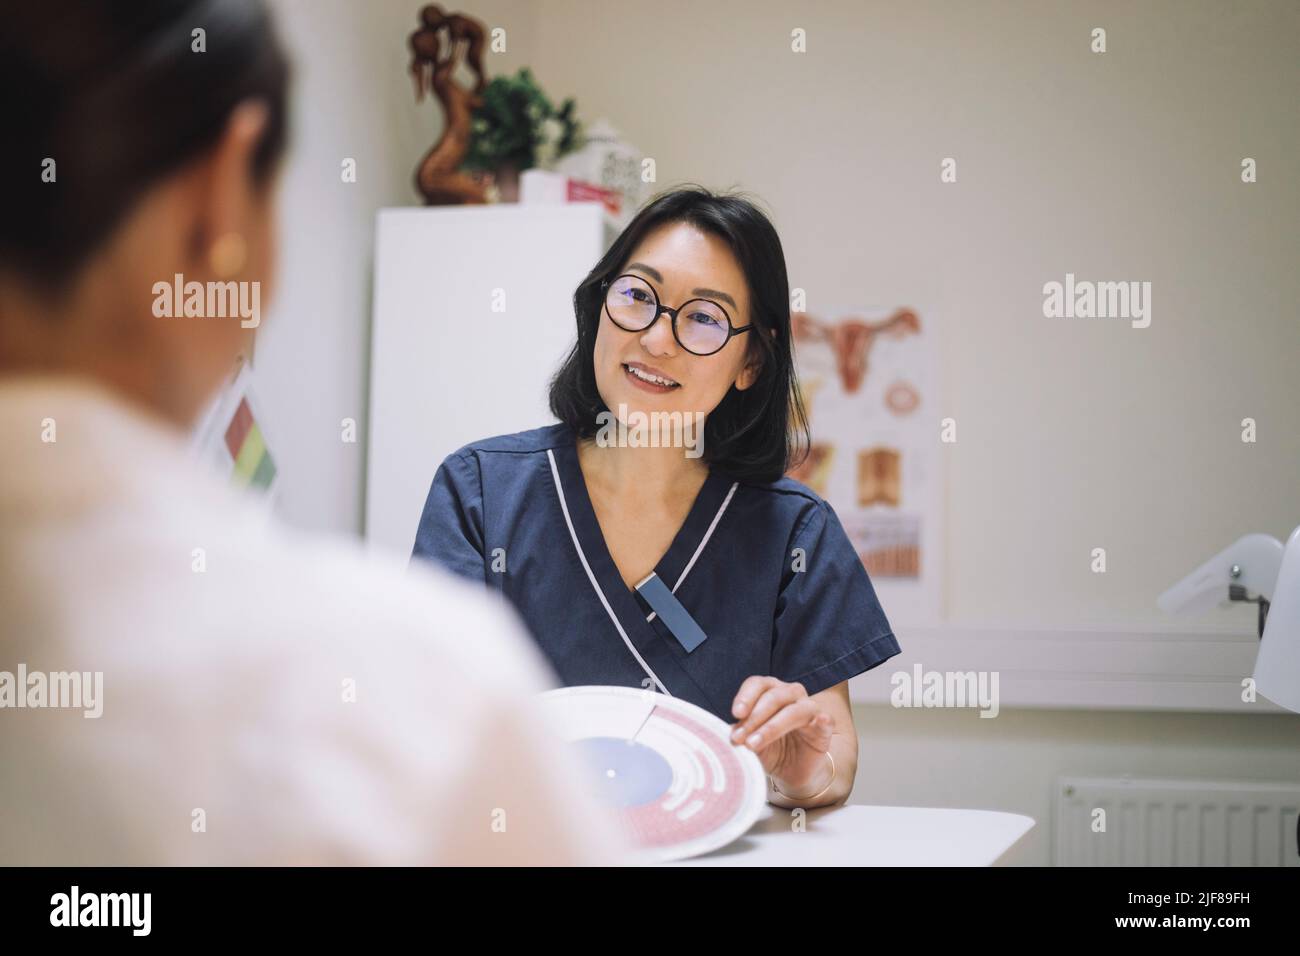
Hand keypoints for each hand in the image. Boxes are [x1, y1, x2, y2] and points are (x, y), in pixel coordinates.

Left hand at [729, 676, 833, 794]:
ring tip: (753, 744)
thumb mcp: (749, 741)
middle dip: (753, 718)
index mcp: (770, 691)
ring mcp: (810, 708)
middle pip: (773, 696)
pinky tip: (818, 721)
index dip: (745, 697)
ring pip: (793, 710)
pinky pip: (824, 719)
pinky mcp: (825, 726)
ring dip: (771, 727)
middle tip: (739, 738)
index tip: (735, 714)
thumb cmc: (770, 749)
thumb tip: (724, 732)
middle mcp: (791, 694)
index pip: (757, 684)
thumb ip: (739, 733)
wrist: (793, 772)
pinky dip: (821, 719)